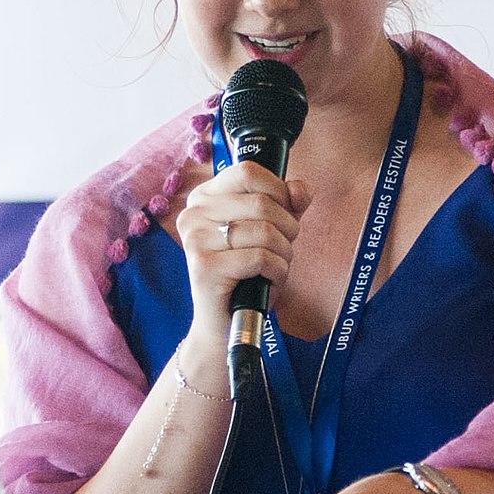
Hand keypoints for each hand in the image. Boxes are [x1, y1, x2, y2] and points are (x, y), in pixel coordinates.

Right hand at [176, 161, 311, 348]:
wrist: (222, 322)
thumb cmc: (247, 272)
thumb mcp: (270, 229)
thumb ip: (287, 203)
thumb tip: (300, 189)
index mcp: (204, 197)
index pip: (248, 171)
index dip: (278, 189)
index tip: (287, 210)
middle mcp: (194, 214)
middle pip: (262, 203)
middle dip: (288, 228)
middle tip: (284, 248)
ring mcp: (195, 240)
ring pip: (265, 231)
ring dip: (284, 253)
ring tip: (275, 266)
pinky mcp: (204, 267)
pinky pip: (261, 257)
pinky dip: (277, 271)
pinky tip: (269, 280)